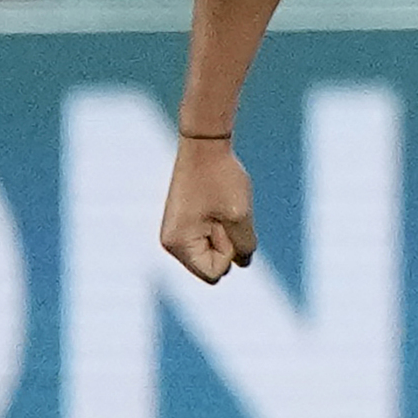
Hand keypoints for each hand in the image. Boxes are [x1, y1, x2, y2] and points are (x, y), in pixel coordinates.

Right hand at [160, 138, 256, 283]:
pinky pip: (211, 238)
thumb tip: (243, 261)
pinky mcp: (186, 223)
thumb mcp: (240, 216)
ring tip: (218, 206)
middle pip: (213, 265)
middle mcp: (172, 243)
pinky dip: (221, 224)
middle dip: (225, 243)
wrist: (205, 143)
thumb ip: (244, 246)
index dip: (228, 252)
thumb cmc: (221, 177)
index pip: (213, 274)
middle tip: (220, 212)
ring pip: (214, 251)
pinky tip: (217, 204)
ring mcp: (178, 233)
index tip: (223, 223)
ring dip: (225, 232)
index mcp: (178, 244)